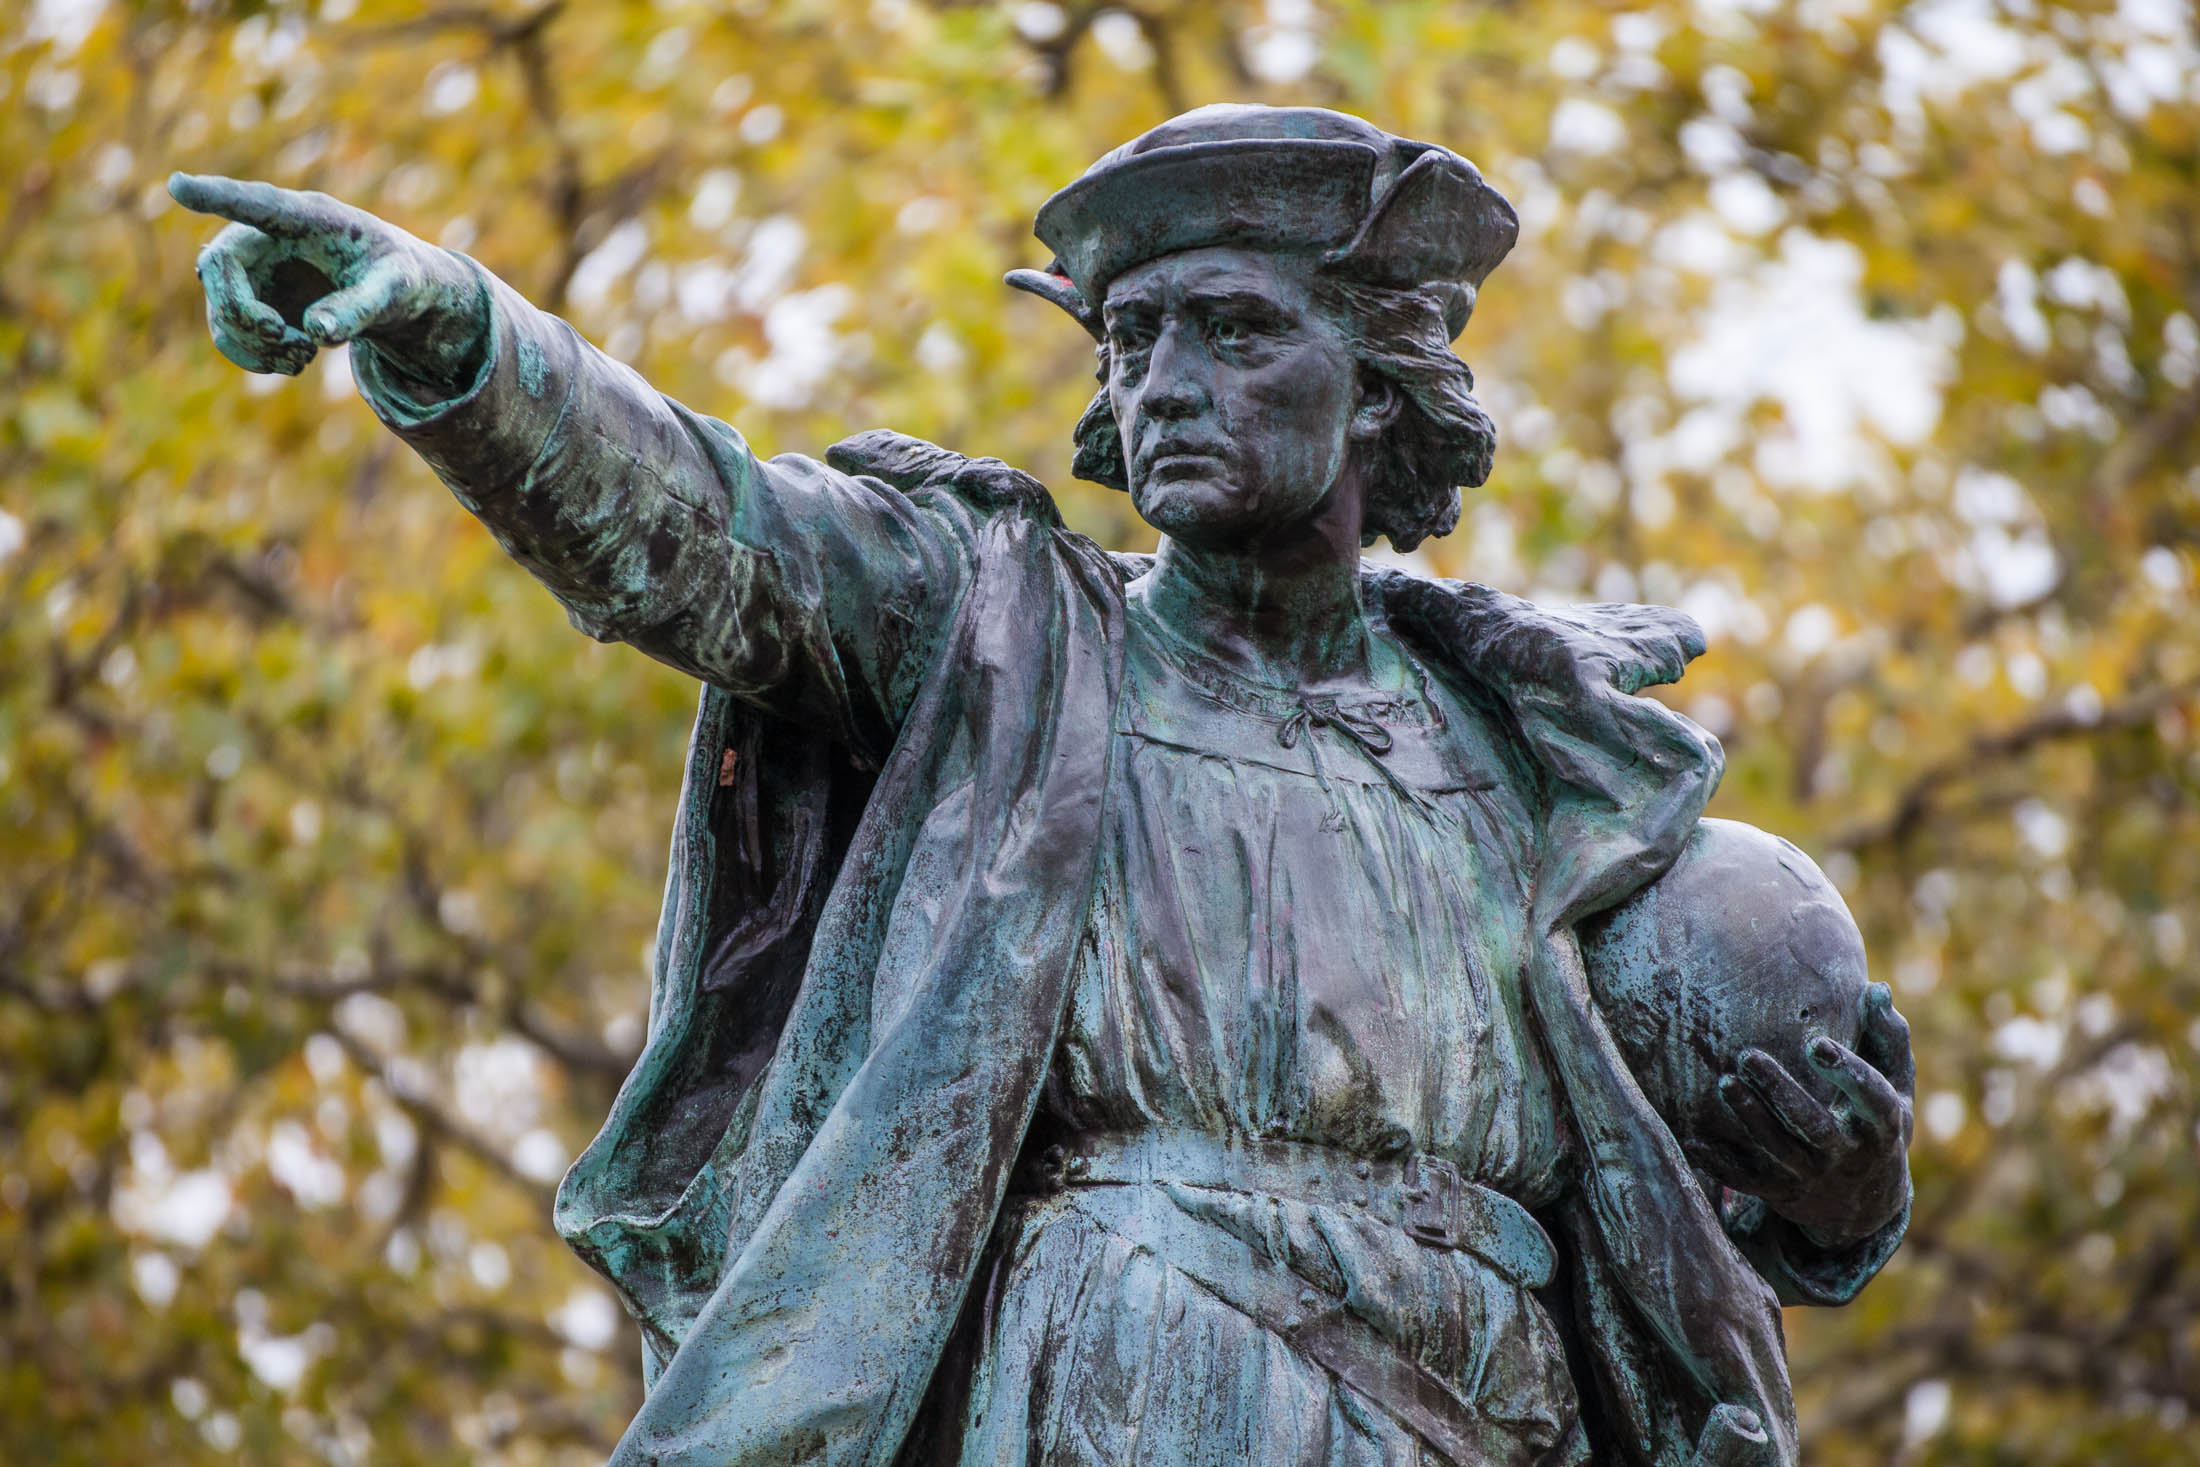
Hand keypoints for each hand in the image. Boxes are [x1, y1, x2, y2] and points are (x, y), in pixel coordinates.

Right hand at [169, 173, 485, 384]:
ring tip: (302, 356)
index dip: (217, 197)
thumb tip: (315, 331)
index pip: (257, 203)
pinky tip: (294, 362)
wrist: (394, 292)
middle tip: (279, 336)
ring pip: (220, 308)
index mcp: (310, 218)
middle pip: (221, 266)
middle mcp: (270, 238)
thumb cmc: (398, 277)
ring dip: (252, 342)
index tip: (178, 184)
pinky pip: (231, 332)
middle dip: (240, 310)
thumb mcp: (394, 291)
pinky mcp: (256, 300)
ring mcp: (258, 270)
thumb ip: (359, 307)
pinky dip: (255, 356)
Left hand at [1692, 982, 1914, 1245]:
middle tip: (1747, 1057)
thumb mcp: (1896, 1086)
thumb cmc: (1875, 1122)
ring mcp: (1811, 1176)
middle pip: (1812, 1125)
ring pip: (1776, 1149)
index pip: (1870, 1099)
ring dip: (1749, 1117)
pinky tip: (1692, 1140)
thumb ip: (1888, 1038)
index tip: (1815, 1043)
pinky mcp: (1780, 1191)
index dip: (1846, 1072)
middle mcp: (1846, 1154)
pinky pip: (1746, 1181)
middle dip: (1780, 1092)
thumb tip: (1876, 988)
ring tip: (1724, 1081)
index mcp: (1881, 1125)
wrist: (1862, 1202)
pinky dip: (1719, 1164)